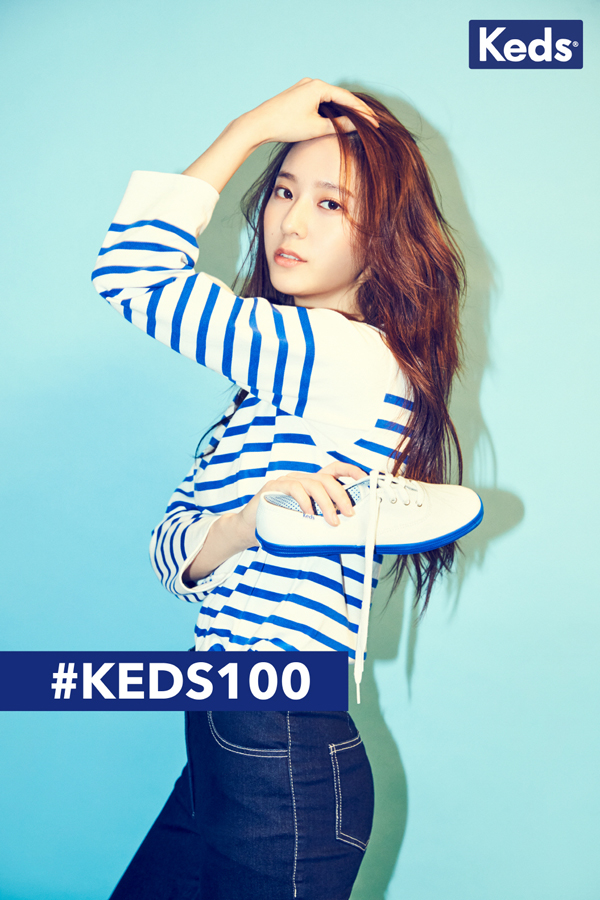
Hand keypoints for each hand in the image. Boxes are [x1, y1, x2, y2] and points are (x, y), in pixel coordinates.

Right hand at [237, 461, 365, 545]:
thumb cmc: (280, 524)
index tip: (365, 478)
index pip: (334, 470)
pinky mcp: (273, 486)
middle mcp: (301, 478)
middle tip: (350, 514)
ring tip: (332, 521)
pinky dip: (304, 501)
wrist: (250, 528)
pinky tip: (308, 513)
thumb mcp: (305, 521)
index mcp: (311, 483)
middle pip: (327, 478)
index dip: (350, 471)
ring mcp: (287, 480)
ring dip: (326, 503)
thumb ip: (321, 519)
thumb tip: (347, 532)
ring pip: (314, 483)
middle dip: (342, 496)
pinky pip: (294, 488)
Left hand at [239, 78, 378, 145]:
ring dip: (343, 109)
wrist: (259, 124)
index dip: (362, 111)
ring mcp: (303, 87)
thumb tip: (357, 126)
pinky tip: (337, 117)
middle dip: (355, 109)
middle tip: (371, 120)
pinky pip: (319, 100)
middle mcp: (312, 82)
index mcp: (318, 87)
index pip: (347, 98)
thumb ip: (339, 126)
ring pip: (329, 98)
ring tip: (358, 120)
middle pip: (340, 96)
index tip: (374, 121)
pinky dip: (330, 109)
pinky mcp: (297, 95)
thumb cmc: (286, 126)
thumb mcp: (316, 128)